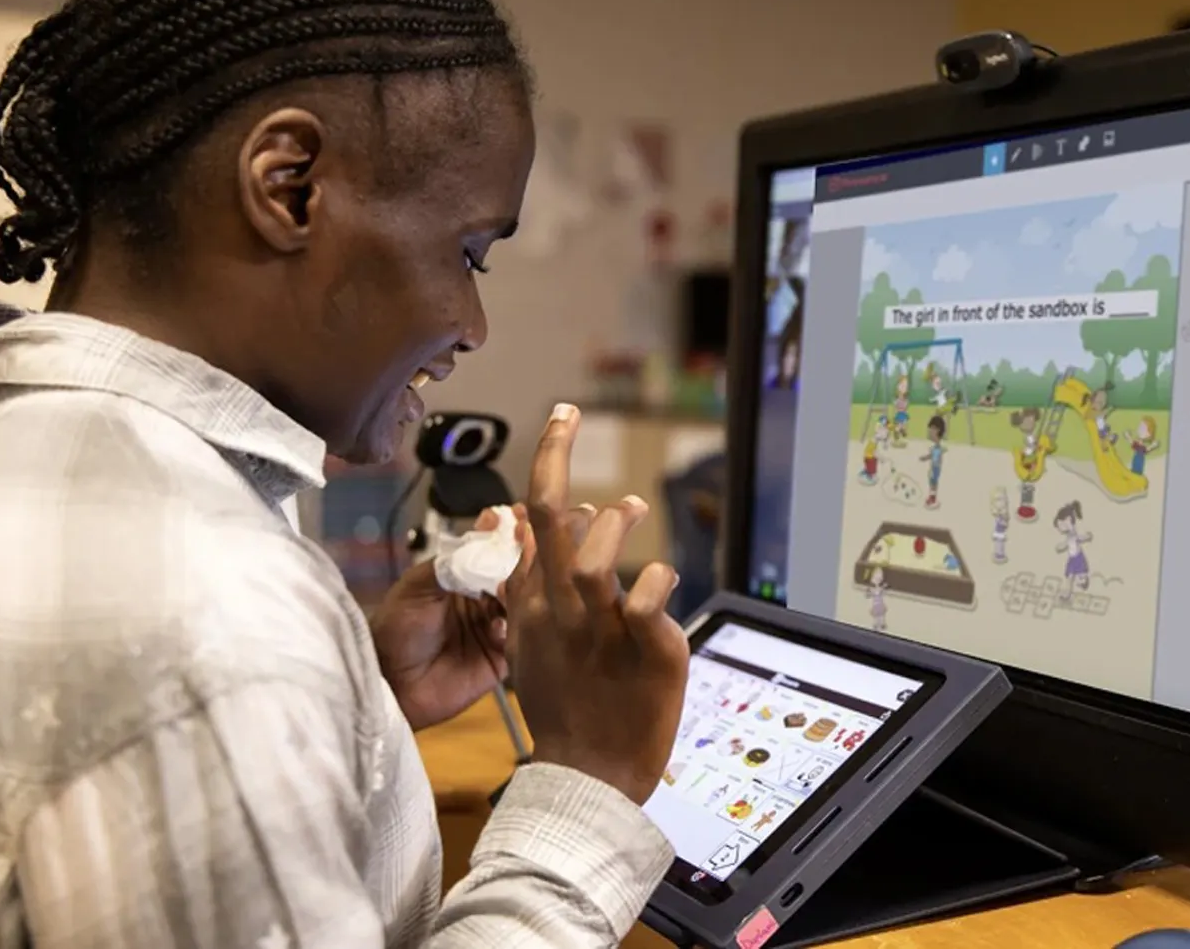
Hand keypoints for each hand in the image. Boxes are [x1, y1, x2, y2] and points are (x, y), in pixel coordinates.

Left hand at [370, 506, 524, 730]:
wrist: (390, 683)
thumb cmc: (396, 629)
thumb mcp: (417, 586)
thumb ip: (453, 561)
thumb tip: (488, 530)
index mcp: (463, 578)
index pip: (493, 549)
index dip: (507, 533)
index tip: (519, 516)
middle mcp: (484, 599)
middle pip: (515, 573)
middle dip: (523, 556)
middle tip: (527, 543)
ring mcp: (496, 628)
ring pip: (524, 602)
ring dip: (522, 590)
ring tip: (509, 585)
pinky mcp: (503, 658)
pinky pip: (523, 639)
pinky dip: (516, 627)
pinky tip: (499, 624)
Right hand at [504, 403, 687, 804]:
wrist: (586, 776)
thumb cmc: (568, 708)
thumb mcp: (533, 644)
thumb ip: (532, 589)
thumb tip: (528, 533)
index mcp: (533, 607)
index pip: (527, 524)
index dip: (542, 468)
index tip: (558, 424)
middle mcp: (558, 611)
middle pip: (547, 519)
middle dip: (554, 456)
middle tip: (566, 414)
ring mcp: (598, 630)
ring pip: (595, 555)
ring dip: (613, 526)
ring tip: (631, 512)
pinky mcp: (642, 651)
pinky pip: (647, 600)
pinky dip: (657, 581)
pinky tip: (662, 582)